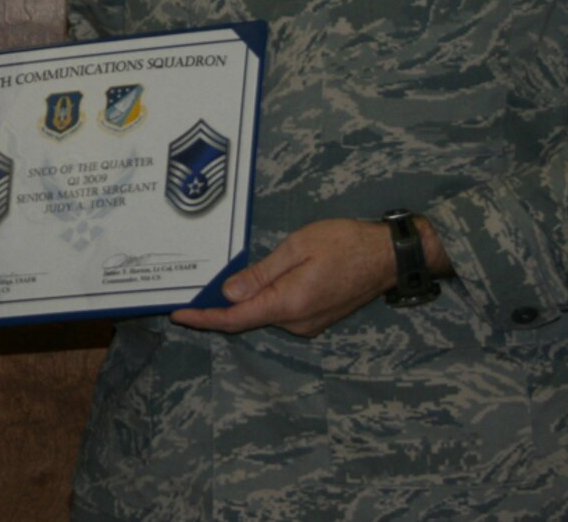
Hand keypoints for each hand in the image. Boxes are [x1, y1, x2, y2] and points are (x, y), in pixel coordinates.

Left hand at [170, 216, 424, 337]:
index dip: (205, 318)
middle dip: (222, 305)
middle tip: (195, 289)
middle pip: (249, 317)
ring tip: (225, 280)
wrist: (388, 256)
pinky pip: (281, 311)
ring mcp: (309, 324)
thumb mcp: (298, 248)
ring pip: (265, 313)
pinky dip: (265, 300)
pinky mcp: (317, 318)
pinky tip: (260, 282)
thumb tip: (230, 294)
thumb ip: (262, 274)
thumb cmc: (345, 243)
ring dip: (247, 301)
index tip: (179, 315)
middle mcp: (297, 323)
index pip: (236, 318)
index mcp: (289, 305)